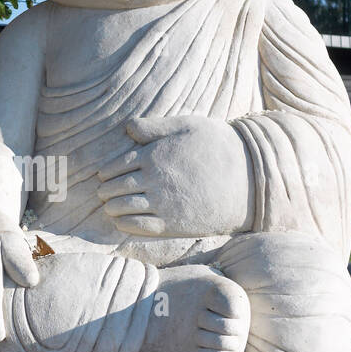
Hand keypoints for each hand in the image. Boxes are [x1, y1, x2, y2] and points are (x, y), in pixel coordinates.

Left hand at [96, 115, 252, 236]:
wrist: (248, 178)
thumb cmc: (218, 146)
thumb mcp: (187, 125)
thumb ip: (154, 127)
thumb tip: (127, 128)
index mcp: (154, 155)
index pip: (118, 165)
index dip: (107, 171)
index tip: (102, 175)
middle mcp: (154, 179)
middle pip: (117, 186)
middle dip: (105, 190)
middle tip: (102, 193)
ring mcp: (163, 203)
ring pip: (124, 207)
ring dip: (111, 208)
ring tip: (109, 208)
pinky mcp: (173, 223)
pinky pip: (140, 226)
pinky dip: (125, 224)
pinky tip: (121, 223)